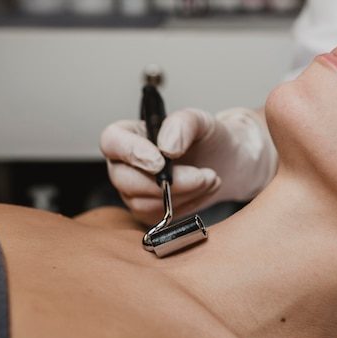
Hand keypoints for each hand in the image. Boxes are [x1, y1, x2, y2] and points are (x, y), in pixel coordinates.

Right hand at [100, 107, 277, 224]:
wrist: (224, 161)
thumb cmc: (207, 137)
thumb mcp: (200, 120)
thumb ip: (182, 124)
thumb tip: (167, 147)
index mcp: (129, 133)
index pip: (112, 142)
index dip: (132, 153)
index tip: (161, 162)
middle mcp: (124, 164)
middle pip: (125, 180)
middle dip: (169, 182)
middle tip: (202, 175)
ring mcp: (133, 190)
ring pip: (144, 202)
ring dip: (184, 194)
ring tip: (210, 178)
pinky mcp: (148, 211)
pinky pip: (160, 218)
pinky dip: (187, 205)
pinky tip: (202, 190)